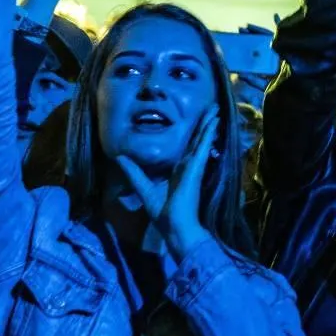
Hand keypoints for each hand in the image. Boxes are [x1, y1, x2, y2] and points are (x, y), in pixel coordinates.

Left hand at [115, 107, 218, 258]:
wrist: (175, 226)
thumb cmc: (163, 212)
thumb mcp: (144, 188)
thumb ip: (134, 172)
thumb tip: (119, 157)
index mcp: (179, 171)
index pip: (187, 148)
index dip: (193, 135)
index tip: (198, 122)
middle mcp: (189, 166)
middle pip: (197, 140)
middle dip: (204, 125)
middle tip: (211, 108)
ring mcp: (194, 166)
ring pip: (202, 140)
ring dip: (209, 124)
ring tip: (216, 108)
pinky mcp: (196, 167)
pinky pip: (203, 146)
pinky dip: (208, 133)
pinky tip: (214, 121)